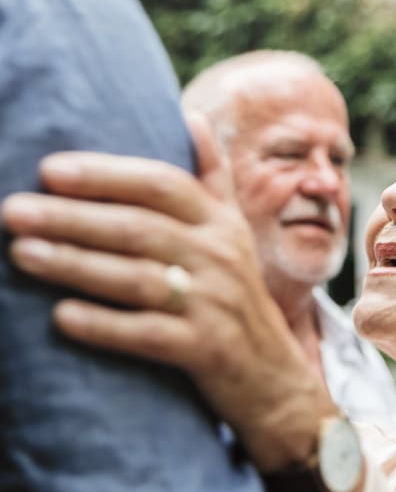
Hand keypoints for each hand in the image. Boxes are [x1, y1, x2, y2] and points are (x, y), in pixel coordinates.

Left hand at [1, 137, 333, 472]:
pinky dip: (104, 325)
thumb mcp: (234, 232)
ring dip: (76, 265)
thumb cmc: (238, 295)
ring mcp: (214, 305)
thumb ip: (211, 177)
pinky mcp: (205, 350)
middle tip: (13, 211)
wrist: (273, 376)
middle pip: (141, 229)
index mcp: (221, 224)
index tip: (51, 169)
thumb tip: (190, 115)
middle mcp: (220, 258)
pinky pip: (148, 334)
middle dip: (74, 218)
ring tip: (22, 254)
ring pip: (138, 279)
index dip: (108, 174)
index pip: (164, 185)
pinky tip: (62, 317)